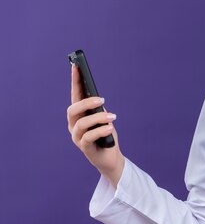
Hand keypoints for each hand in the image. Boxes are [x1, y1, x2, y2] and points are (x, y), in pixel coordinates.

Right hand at [67, 64, 124, 186]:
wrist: (110, 157)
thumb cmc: (106, 134)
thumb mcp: (104, 118)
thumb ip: (99, 109)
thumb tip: (98, 99)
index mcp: (79, 114)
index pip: (75, 95)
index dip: (75, 81)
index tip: (76, 66)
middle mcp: (74, 124)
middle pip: (72, 110)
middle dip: (86, 102)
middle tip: (102, 100)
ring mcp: (77, 136)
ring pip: (81, 124)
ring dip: (98, 118)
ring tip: (112, 117)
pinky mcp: (84, 147)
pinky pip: (89, 137)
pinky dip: (100, 131)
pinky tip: (110, 127)